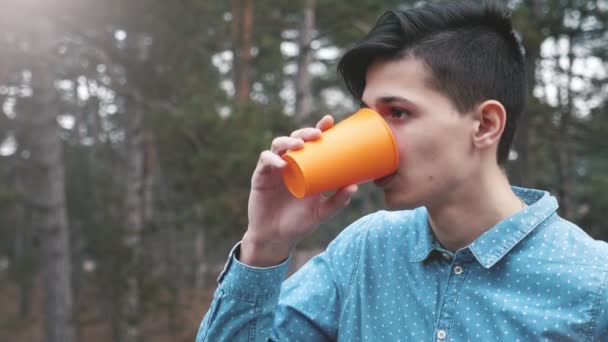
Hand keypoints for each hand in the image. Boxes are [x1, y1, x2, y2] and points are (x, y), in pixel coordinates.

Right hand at [241, 115, 357, 265]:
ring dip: (288, 141)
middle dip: (305, 131)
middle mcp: (289, 163)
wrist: (277, 238)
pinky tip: (281, 163)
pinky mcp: (260, 176)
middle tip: (317, 134)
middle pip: (295, 138)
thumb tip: (355, 186)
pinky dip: (272, 159)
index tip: (330, 121)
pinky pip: (265, 161)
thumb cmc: (299, 223)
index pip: (311, 142)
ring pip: (278, 145)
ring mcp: (274, 169)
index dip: (319, 128)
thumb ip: (338, 201)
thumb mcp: (322, 212)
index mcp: (305, 166)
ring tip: (299, 145)